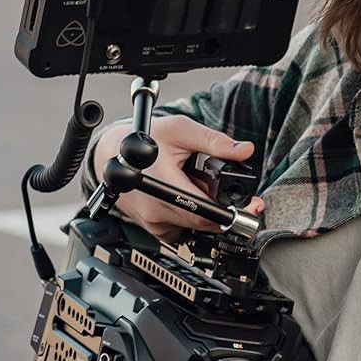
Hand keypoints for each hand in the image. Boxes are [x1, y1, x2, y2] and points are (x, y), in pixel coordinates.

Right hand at [92, 115, 264, 238]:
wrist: (111, 155)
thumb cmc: (141, 140)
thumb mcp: (179, 130)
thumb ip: (214, 140)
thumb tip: (244, 151)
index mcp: (163, 185)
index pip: (205, 211)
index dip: (230, 211)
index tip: (248, 207)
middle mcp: (157, 210)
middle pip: (205, 221)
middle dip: (222, 208)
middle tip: (226, 190)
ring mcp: (155, 223)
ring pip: (196, 226)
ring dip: (206, 212)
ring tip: (196, 187)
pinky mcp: (156, 230)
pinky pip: (184, 229)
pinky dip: (192, 216)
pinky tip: (186, 197)